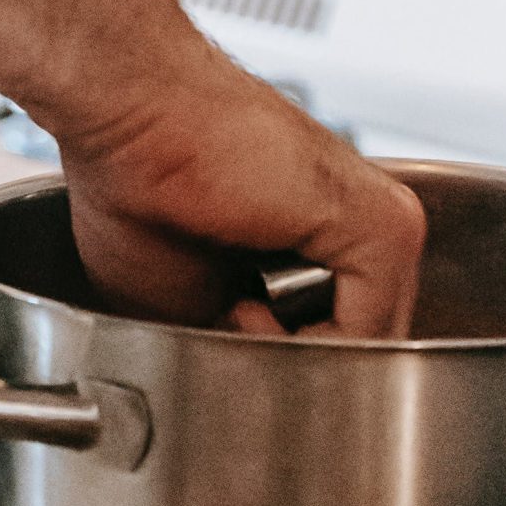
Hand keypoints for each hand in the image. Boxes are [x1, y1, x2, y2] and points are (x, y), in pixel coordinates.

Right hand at [0, 0, 424, 338]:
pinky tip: (247, 305)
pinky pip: (372, 333)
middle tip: (222, 328)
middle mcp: (359, 225)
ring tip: (229, 310)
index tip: (214, 343)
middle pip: (356, 349)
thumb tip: (253, 403)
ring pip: (368, 349)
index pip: (334, 343)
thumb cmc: (132, 179)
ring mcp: (382, 223)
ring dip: (291, 361)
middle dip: (284, 370)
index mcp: (317, 235)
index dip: (273, 372)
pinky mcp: (383, 225)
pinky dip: (307, 348)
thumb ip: (236, 346)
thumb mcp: (187, 299)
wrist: (122, 102)